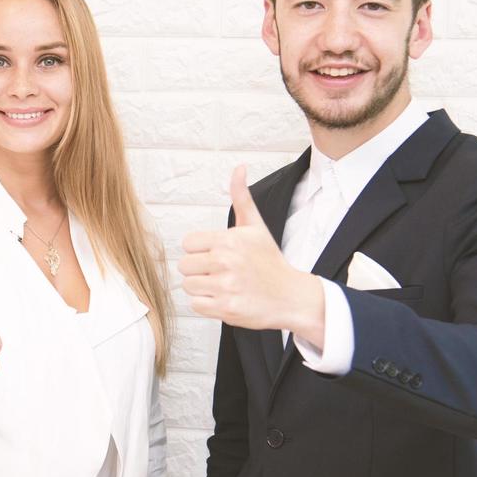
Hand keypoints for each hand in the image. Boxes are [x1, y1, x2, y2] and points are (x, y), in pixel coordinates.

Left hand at [179, 165, 323, 344]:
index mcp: (229, 240)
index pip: (188, 243)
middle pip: (185, 266)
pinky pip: (195, 305)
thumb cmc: (269, 261)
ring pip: (188, 286)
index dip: (200, 250)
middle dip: (199, 270)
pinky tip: (224, 298)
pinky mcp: (226, 309)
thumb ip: (241, 197)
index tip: (217, 254)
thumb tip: (239, 167)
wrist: (291, 296)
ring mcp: (226, 286)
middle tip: (221, 272)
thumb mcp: (256, 226)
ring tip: (223, 285)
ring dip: (202, 288)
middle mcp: (226, 261)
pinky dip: (207, 304)